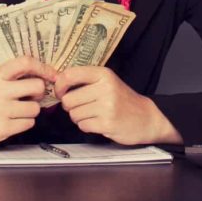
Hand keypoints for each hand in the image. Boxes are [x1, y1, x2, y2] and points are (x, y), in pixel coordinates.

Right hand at [0, 56, 55, 149]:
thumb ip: (15, 77)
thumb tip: (46, 74)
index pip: (25, 62)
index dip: (43, 68)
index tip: (52, 75)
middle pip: (37, 86)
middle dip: (38, 94)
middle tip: (30, 98)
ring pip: (35, 108)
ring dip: (30, 111)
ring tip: (17, 112)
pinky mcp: (2, 127)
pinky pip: (29, 123)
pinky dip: (25, 123)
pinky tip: (13, 121)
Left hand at [55, 66, 182, 144]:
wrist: (146, 118)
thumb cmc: (122, 99)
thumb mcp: (107, 82)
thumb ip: (85, 80)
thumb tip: (55, 82)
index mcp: (104, 74)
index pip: (70, 75)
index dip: (59, 86)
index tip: (60, 92)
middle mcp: (105, 88)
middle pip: (68, 99)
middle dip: (70, 106)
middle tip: (82, 106)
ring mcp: (107, 106)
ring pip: (74, 114)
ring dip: (79, 117)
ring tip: (93, 114)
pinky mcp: (107, 123)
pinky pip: (82, 126)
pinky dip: (87, 126)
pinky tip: (98, 122)